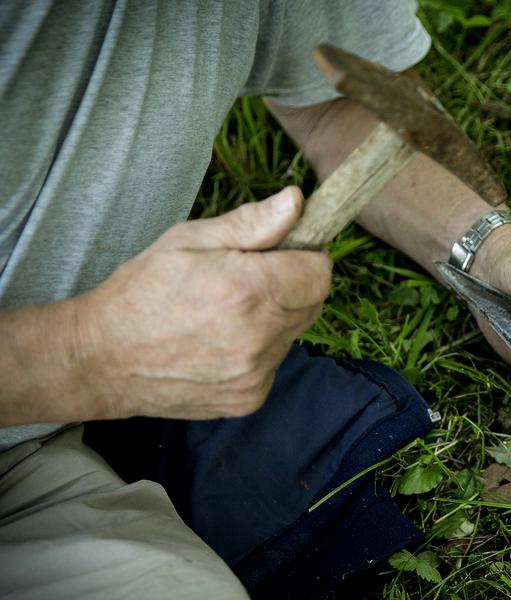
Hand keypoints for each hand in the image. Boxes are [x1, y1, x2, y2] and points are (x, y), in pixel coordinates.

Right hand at [75, 187, 331, 419]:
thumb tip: (296, 202)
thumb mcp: (189, 240)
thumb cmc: (142, 290)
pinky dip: (259, 350)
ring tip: (228, 312)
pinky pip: (275, 363)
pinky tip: (221, 341)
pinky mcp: (250, 397)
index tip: (282, 254)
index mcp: (248, 291)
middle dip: (292, 286)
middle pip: (313, 303)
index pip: (320, 273)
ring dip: (275, 319)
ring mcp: (255, 373)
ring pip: (294, 334)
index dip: (306, 257)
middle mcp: (259, 337)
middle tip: (249, 280)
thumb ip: (252, 224)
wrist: (101, 359)